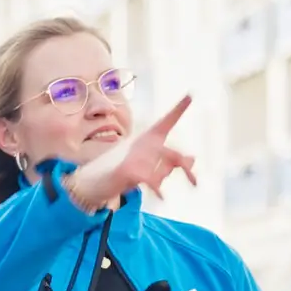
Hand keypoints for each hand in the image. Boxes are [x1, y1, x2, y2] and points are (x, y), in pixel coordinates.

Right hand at [67, 94, 198, 203]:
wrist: (94, 184)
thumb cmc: (126, 173)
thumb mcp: (152, 168)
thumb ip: (172, 163)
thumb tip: (193, 158)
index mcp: (149, 140)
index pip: (166, 122)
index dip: (179, 108)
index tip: (190, 95)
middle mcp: (143, 144)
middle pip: (172, 153)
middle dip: (185, 168)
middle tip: (195, 183)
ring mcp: (135, 156)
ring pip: (164, 165)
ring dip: (166, 179)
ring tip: (162, 192)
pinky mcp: (128, 170)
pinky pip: (150, 178)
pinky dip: (157, 188)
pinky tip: (161, 196)